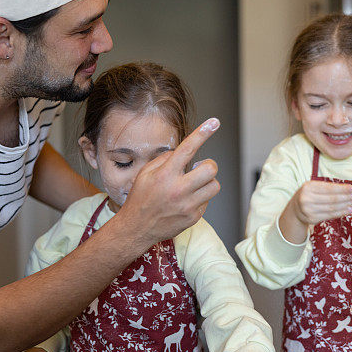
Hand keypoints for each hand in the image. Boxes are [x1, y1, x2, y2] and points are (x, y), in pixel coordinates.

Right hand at [116, 118, 219, 247]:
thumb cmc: (141, 198)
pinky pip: (207, 201)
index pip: (188, 148)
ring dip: (207, 182)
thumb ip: (165, 159)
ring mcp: (188, 205)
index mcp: (165, 174)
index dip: (203, 133)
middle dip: (209, 164)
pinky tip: (187, 200)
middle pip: (211, 168)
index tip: (214, 122)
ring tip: (194, 185)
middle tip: (200, 167)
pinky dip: (201, 198)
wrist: (137, 228)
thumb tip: (182, 152)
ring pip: (214, 185)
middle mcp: (178, 189)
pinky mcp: (193, 217)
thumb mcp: (145, 173)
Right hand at [291, 180, 351, 225]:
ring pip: (331, 208)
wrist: (295, 209)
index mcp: (308, 187)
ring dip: (345, 205)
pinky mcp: (312, 219)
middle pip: (331, 198)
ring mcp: (308, 210)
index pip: (328, 188)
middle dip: (346, 197)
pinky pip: (329, 215)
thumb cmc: (309, 195)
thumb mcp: (314, 187)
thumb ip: (328, 187)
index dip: (341, 189)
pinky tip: (348, 210)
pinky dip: (340, 213)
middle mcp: (306, 199)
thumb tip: (348, 190)